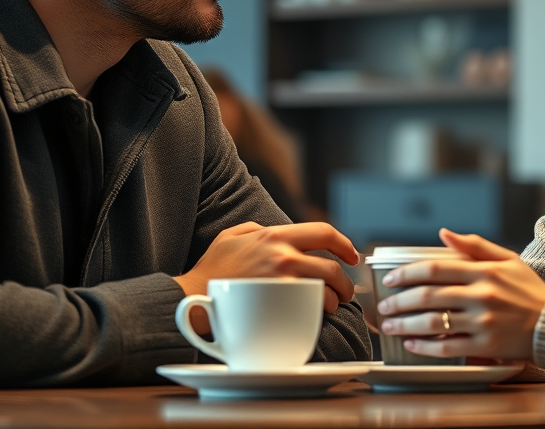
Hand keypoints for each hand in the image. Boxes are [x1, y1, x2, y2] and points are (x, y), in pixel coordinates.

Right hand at [174, 221, 358, 314]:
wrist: (192, 297)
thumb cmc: (211, 269)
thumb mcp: (232, 235)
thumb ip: (256, 228)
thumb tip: (275, 229)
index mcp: (275, 235)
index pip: (323, 233)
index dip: (344, 243)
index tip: (352, 255)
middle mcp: (283, 255)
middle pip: (331, 267)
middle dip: (345, 281)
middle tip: (345, 289)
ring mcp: (282, 280)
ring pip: (325, 290)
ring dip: (336, 299)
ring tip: (333, 304)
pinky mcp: (278, 304)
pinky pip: (312, 308)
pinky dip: (320, 312)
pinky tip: (318, 315)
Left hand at [376, 228, 544, 360]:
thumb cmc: (529, 290)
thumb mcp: (507, 259)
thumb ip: (474, 245)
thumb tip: (444, 233)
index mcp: (483, 272)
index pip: (435, 268)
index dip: (407, 273)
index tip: (390, 279)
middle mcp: (481, 295)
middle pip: (428, 296)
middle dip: (400, 301)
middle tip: (384, 306)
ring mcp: (483, 322)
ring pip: (433, 323)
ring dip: (406, 325)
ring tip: (390, 326)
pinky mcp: (486, 346)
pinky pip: (448, 347)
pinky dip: (425, 346)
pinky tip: (412, 345)